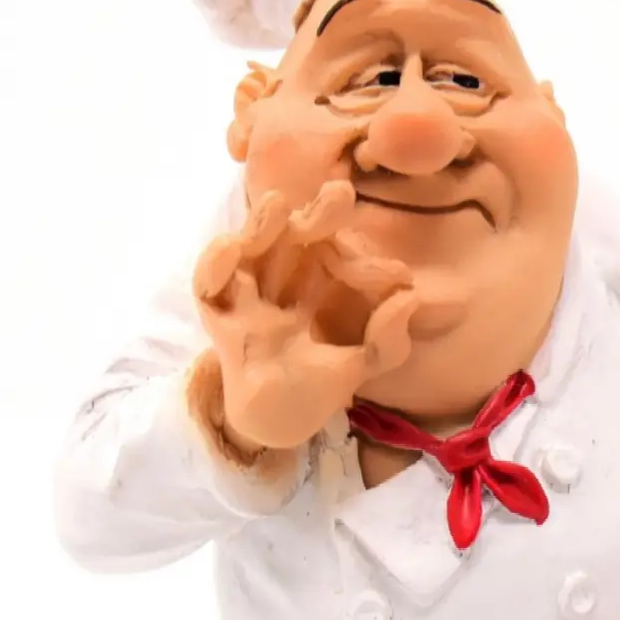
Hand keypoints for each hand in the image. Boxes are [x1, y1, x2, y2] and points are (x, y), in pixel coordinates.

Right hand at [191, 180, 418, 452]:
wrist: (280, 424)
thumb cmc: (320, 384)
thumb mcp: (363, 363)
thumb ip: (388, 337)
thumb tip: (410, 297)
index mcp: (320, 282)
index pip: (340, 256)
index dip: (363, 261)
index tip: (395, 277)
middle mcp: (284, 279)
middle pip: (294, 236)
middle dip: (316, 214)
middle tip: (340, 194)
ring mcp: (249, 295)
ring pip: (250, 248)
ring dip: (261, 225)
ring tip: (277, 203)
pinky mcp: (220, 318)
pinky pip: (209, 286)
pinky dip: (215, 264)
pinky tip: (231, 246)